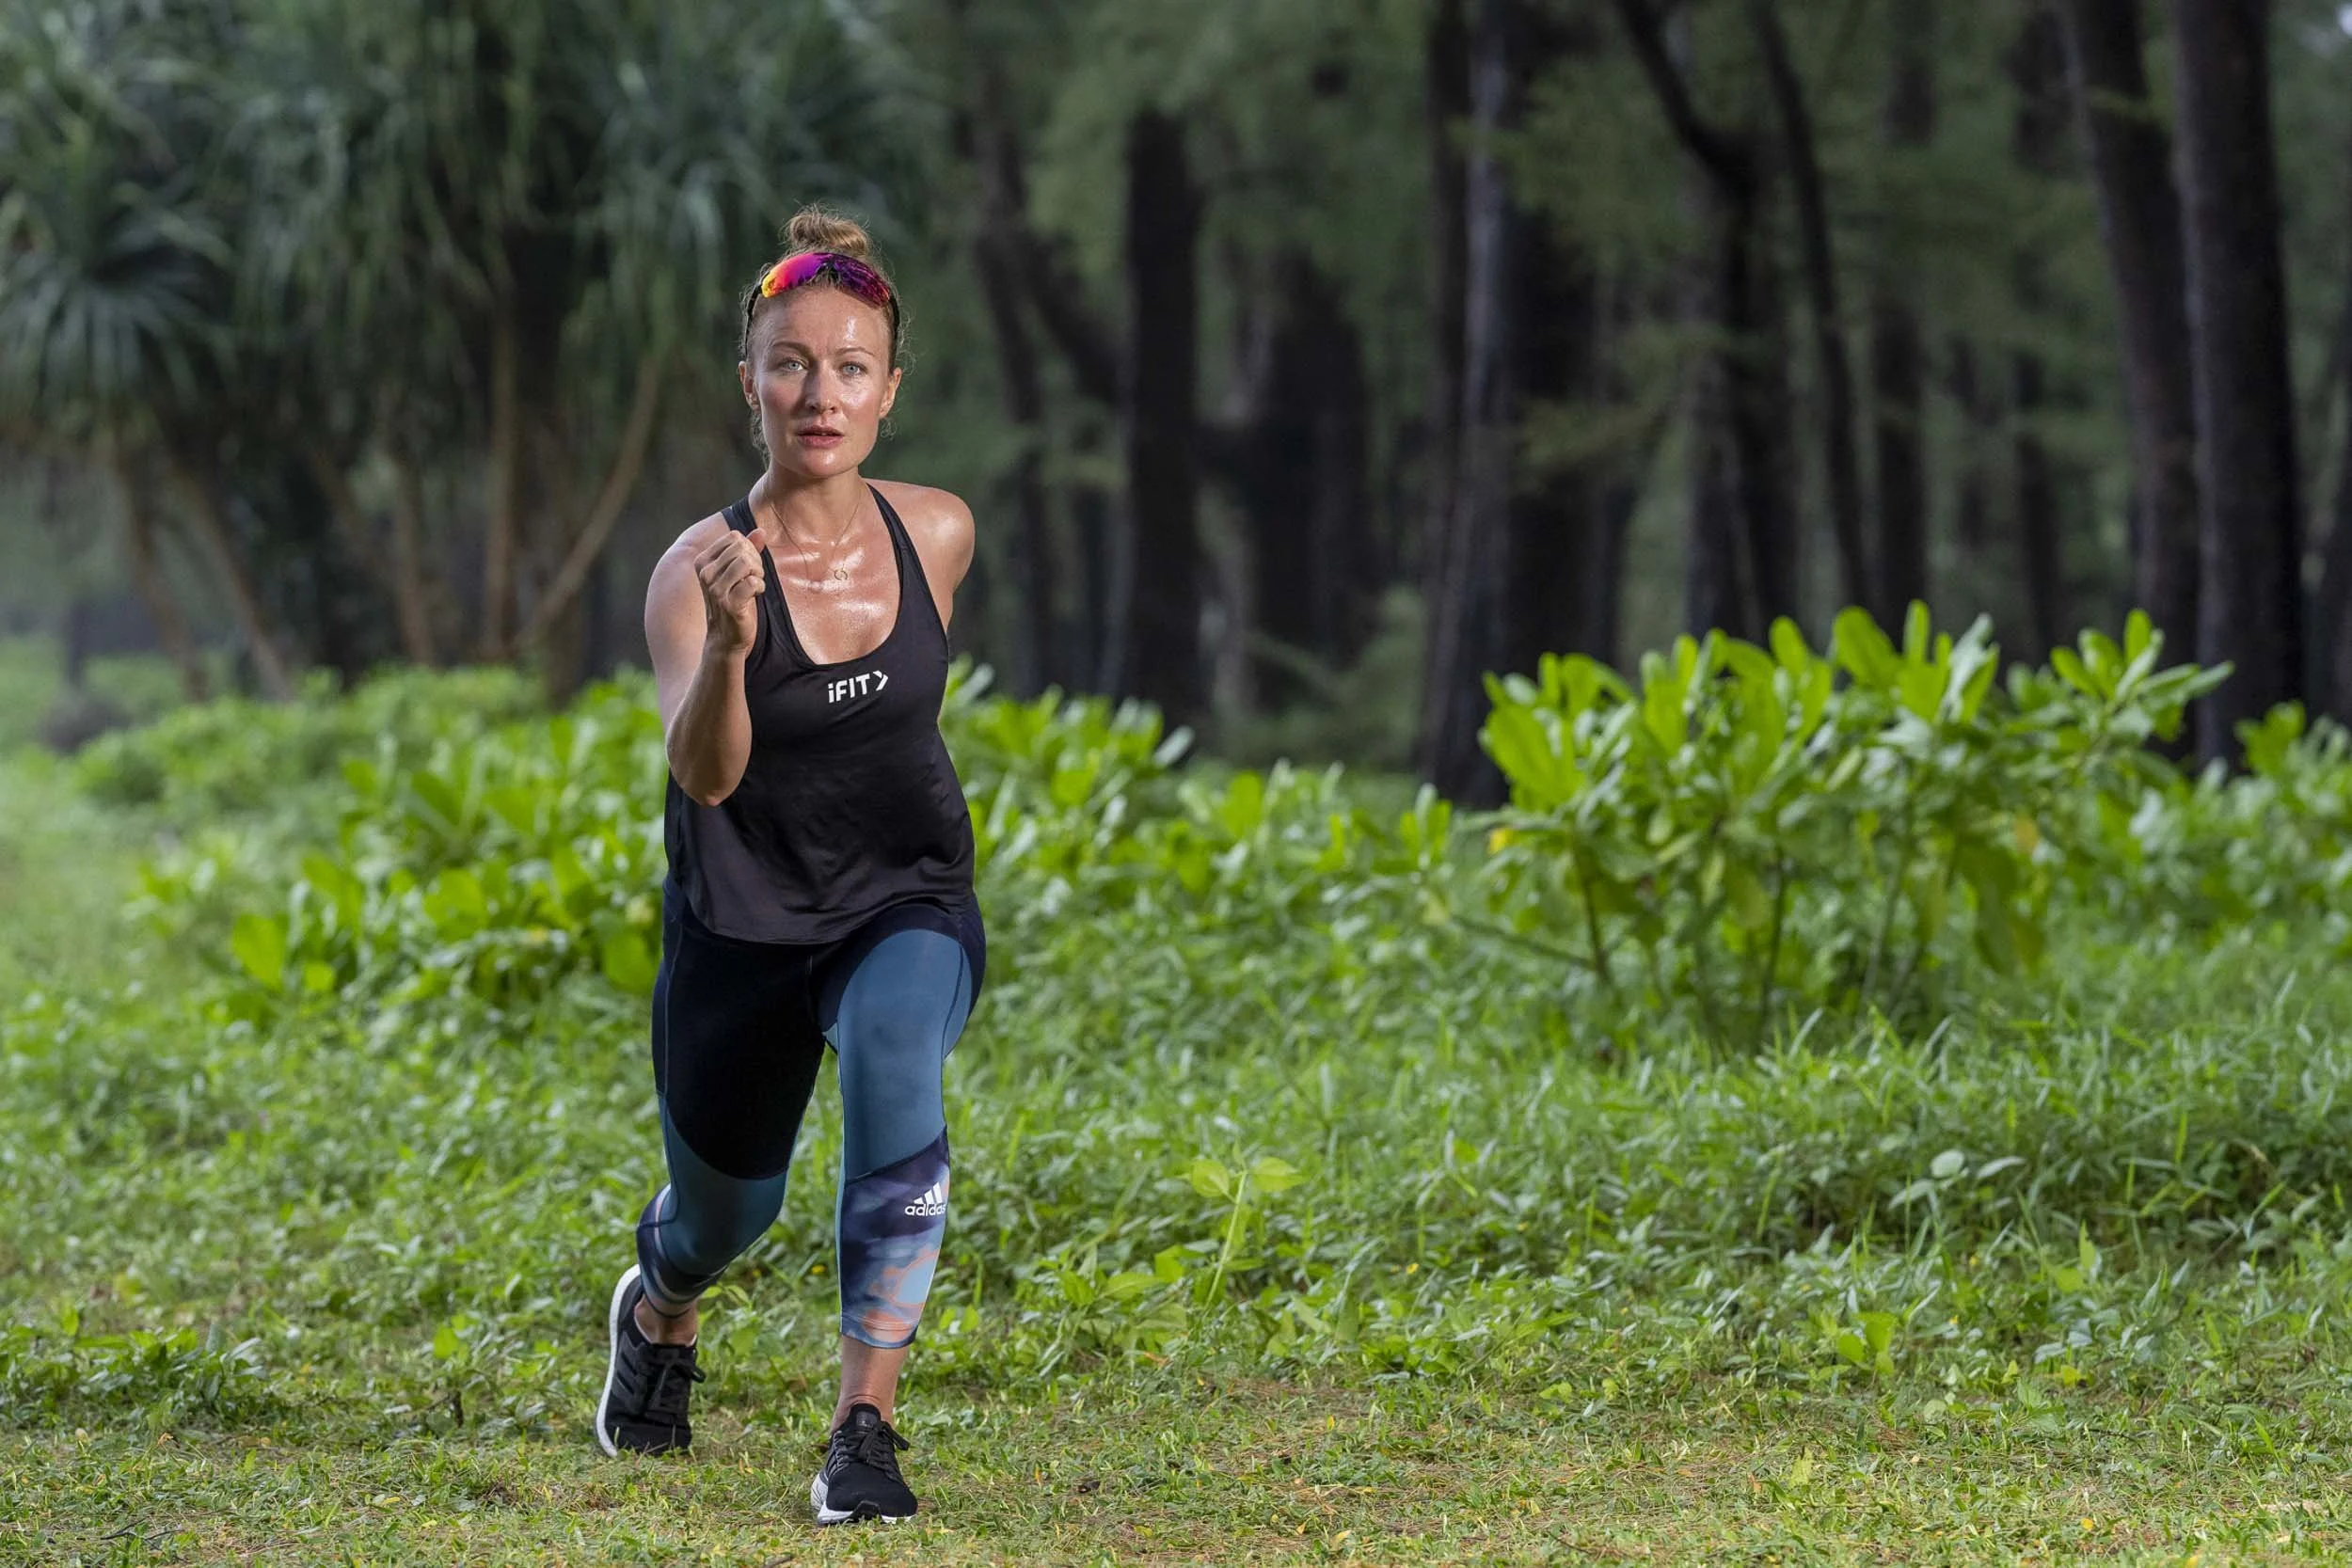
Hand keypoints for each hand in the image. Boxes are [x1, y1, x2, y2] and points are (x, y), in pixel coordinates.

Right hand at [694, 530, 763, 655]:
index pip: (734, 538)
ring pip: (746, 563)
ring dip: (758, 573)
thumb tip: (761, 531)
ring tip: (754, 585)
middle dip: (755, 560)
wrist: (726, 635)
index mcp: (703, 561)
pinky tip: (755, 595)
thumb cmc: (733, 600)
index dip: (748, 548)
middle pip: (742, 548)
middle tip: (754, 576)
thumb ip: (748, 550)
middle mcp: (706, 574)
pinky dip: (759, 587)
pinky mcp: (729, 604)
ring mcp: (715, 589)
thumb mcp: (737, 572)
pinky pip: (752, 582)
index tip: (748, 566)